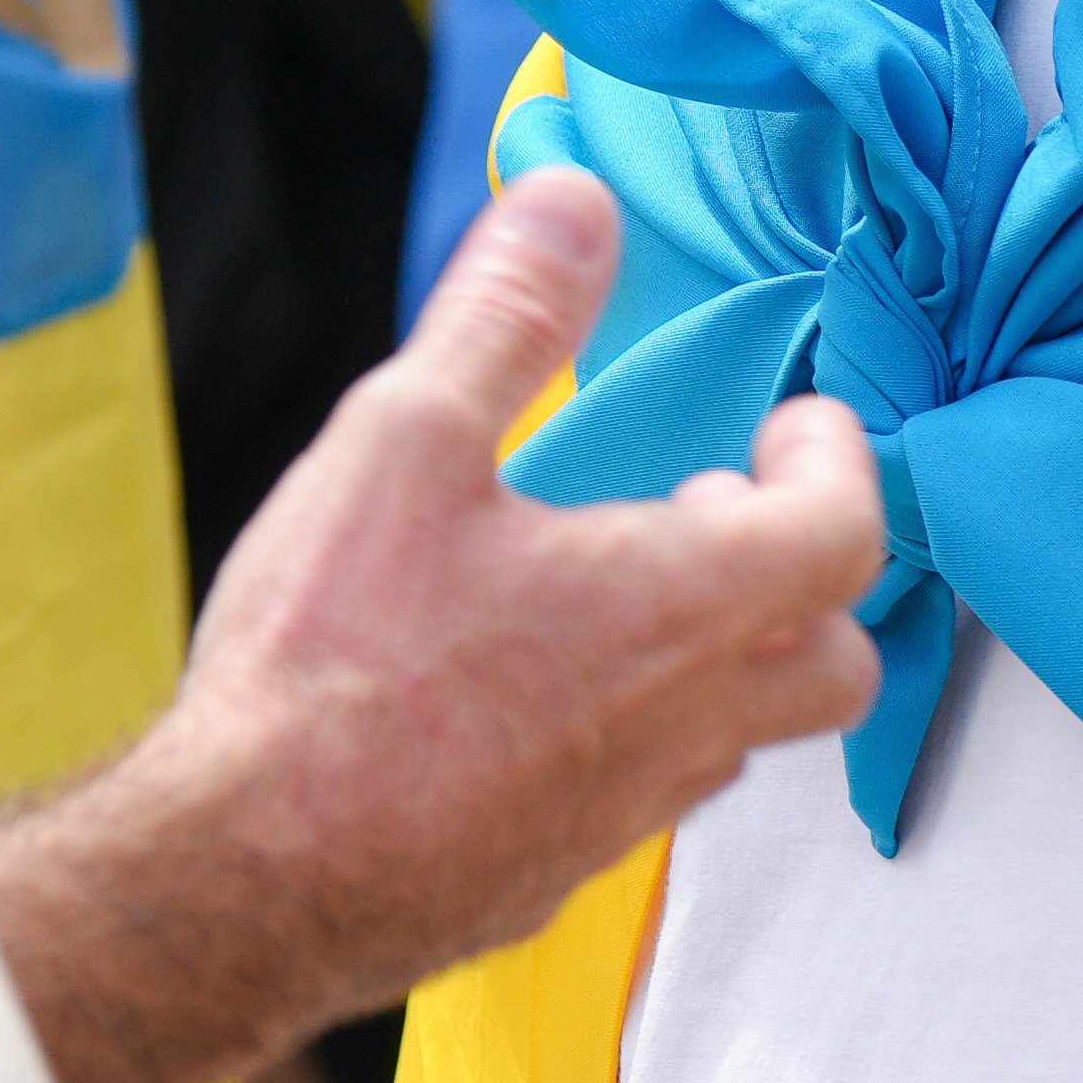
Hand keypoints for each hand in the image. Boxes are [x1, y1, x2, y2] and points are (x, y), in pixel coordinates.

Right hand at [0, 168, 881, 1082]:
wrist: (237, 880)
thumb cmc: (330, 668)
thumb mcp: (405, 443)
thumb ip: (506, 317)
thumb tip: (574, 202)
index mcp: (677, 609)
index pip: (845, 535)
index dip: (834, 465)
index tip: (787, 426)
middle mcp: (682, 727)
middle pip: (832, 662)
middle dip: (797, 578)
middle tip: (706, 514)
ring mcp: (621, 817)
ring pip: (730, 735)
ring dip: (705, 656)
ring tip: (599, 591)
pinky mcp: (547, 878)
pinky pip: (633, 796)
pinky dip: (620, 730)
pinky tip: (514, 694)